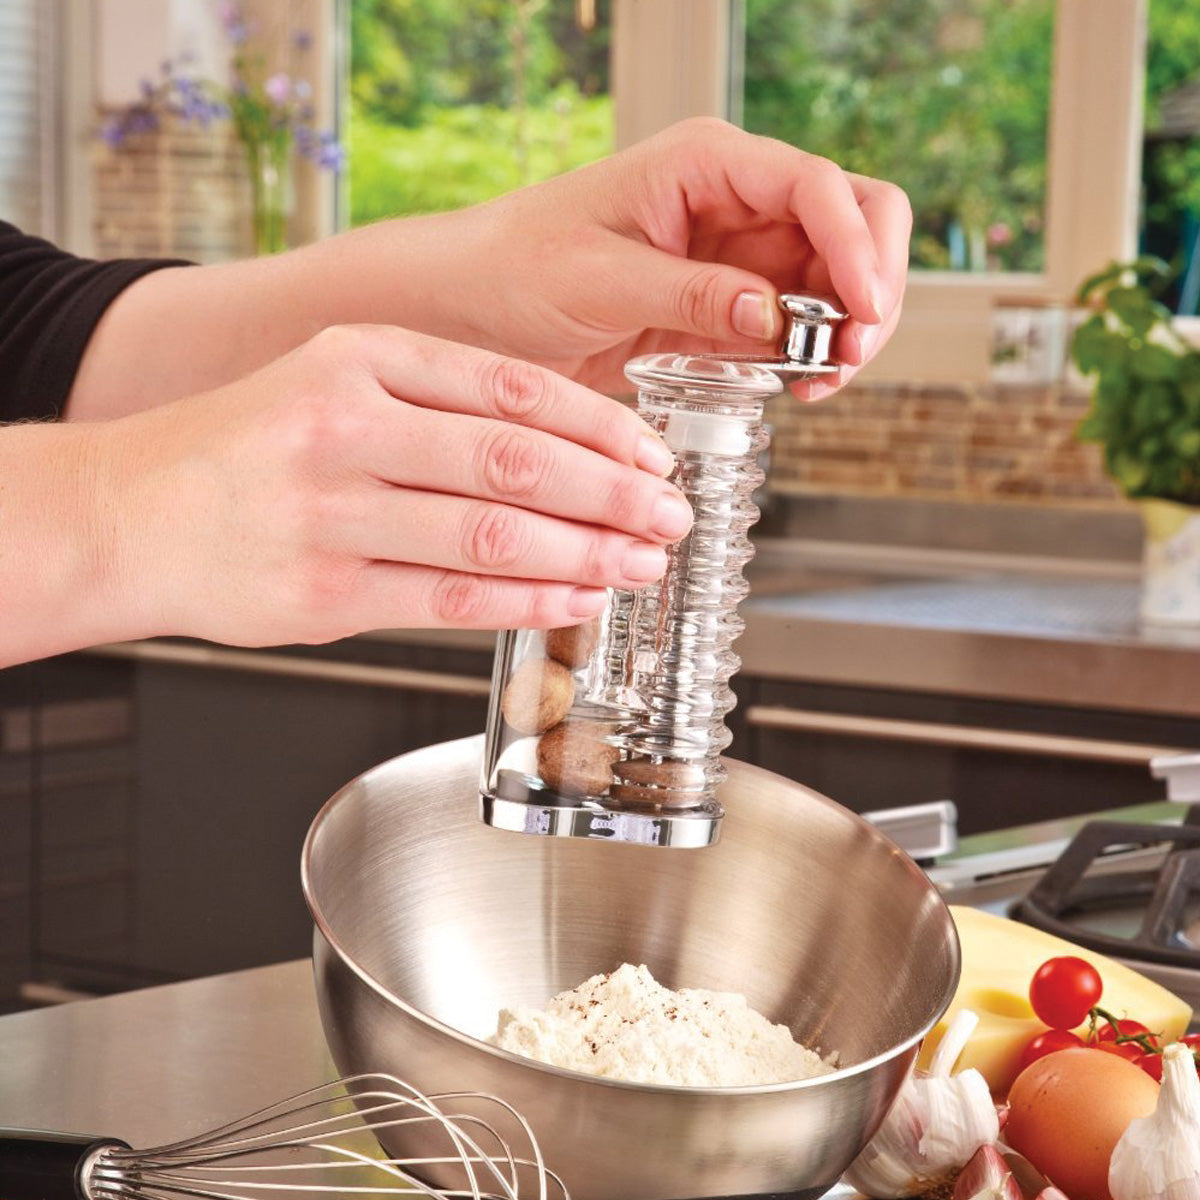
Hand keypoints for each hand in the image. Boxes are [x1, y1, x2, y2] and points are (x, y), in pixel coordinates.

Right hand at [96, 325, 691, 646]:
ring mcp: (332, 512)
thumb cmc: (249, 449)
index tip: (655, 453)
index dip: (602, 424)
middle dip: (613, 492)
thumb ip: (438, 404)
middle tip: (670, 514)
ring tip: (642, 562)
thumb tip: (568, 447)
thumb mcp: (336, 382)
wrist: (131, 512)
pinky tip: (577, 600)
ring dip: (585, 552)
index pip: (513, 386)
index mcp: (362, 358)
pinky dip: (528, 602)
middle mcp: (347, 425)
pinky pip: (451, 599)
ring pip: (493, 533)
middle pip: (517, 459)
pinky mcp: (324, 594)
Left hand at [468, 118, 911, 398]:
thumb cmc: (518, 268)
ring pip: (835, 281)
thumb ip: (691, 294)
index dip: (856, 247)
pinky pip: (796, 327)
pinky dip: (809, 358)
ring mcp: (737, 256)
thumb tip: (775, 315)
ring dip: (845, 332)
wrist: (477, 310)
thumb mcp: (601, 279)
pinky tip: (791, 387)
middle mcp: (735, 202)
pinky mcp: (727, 307)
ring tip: (817, 384)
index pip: (817, 187)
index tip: (861, 313)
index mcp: (707, 164)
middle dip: (869, 289)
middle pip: (852, 223)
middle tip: (847, 357)